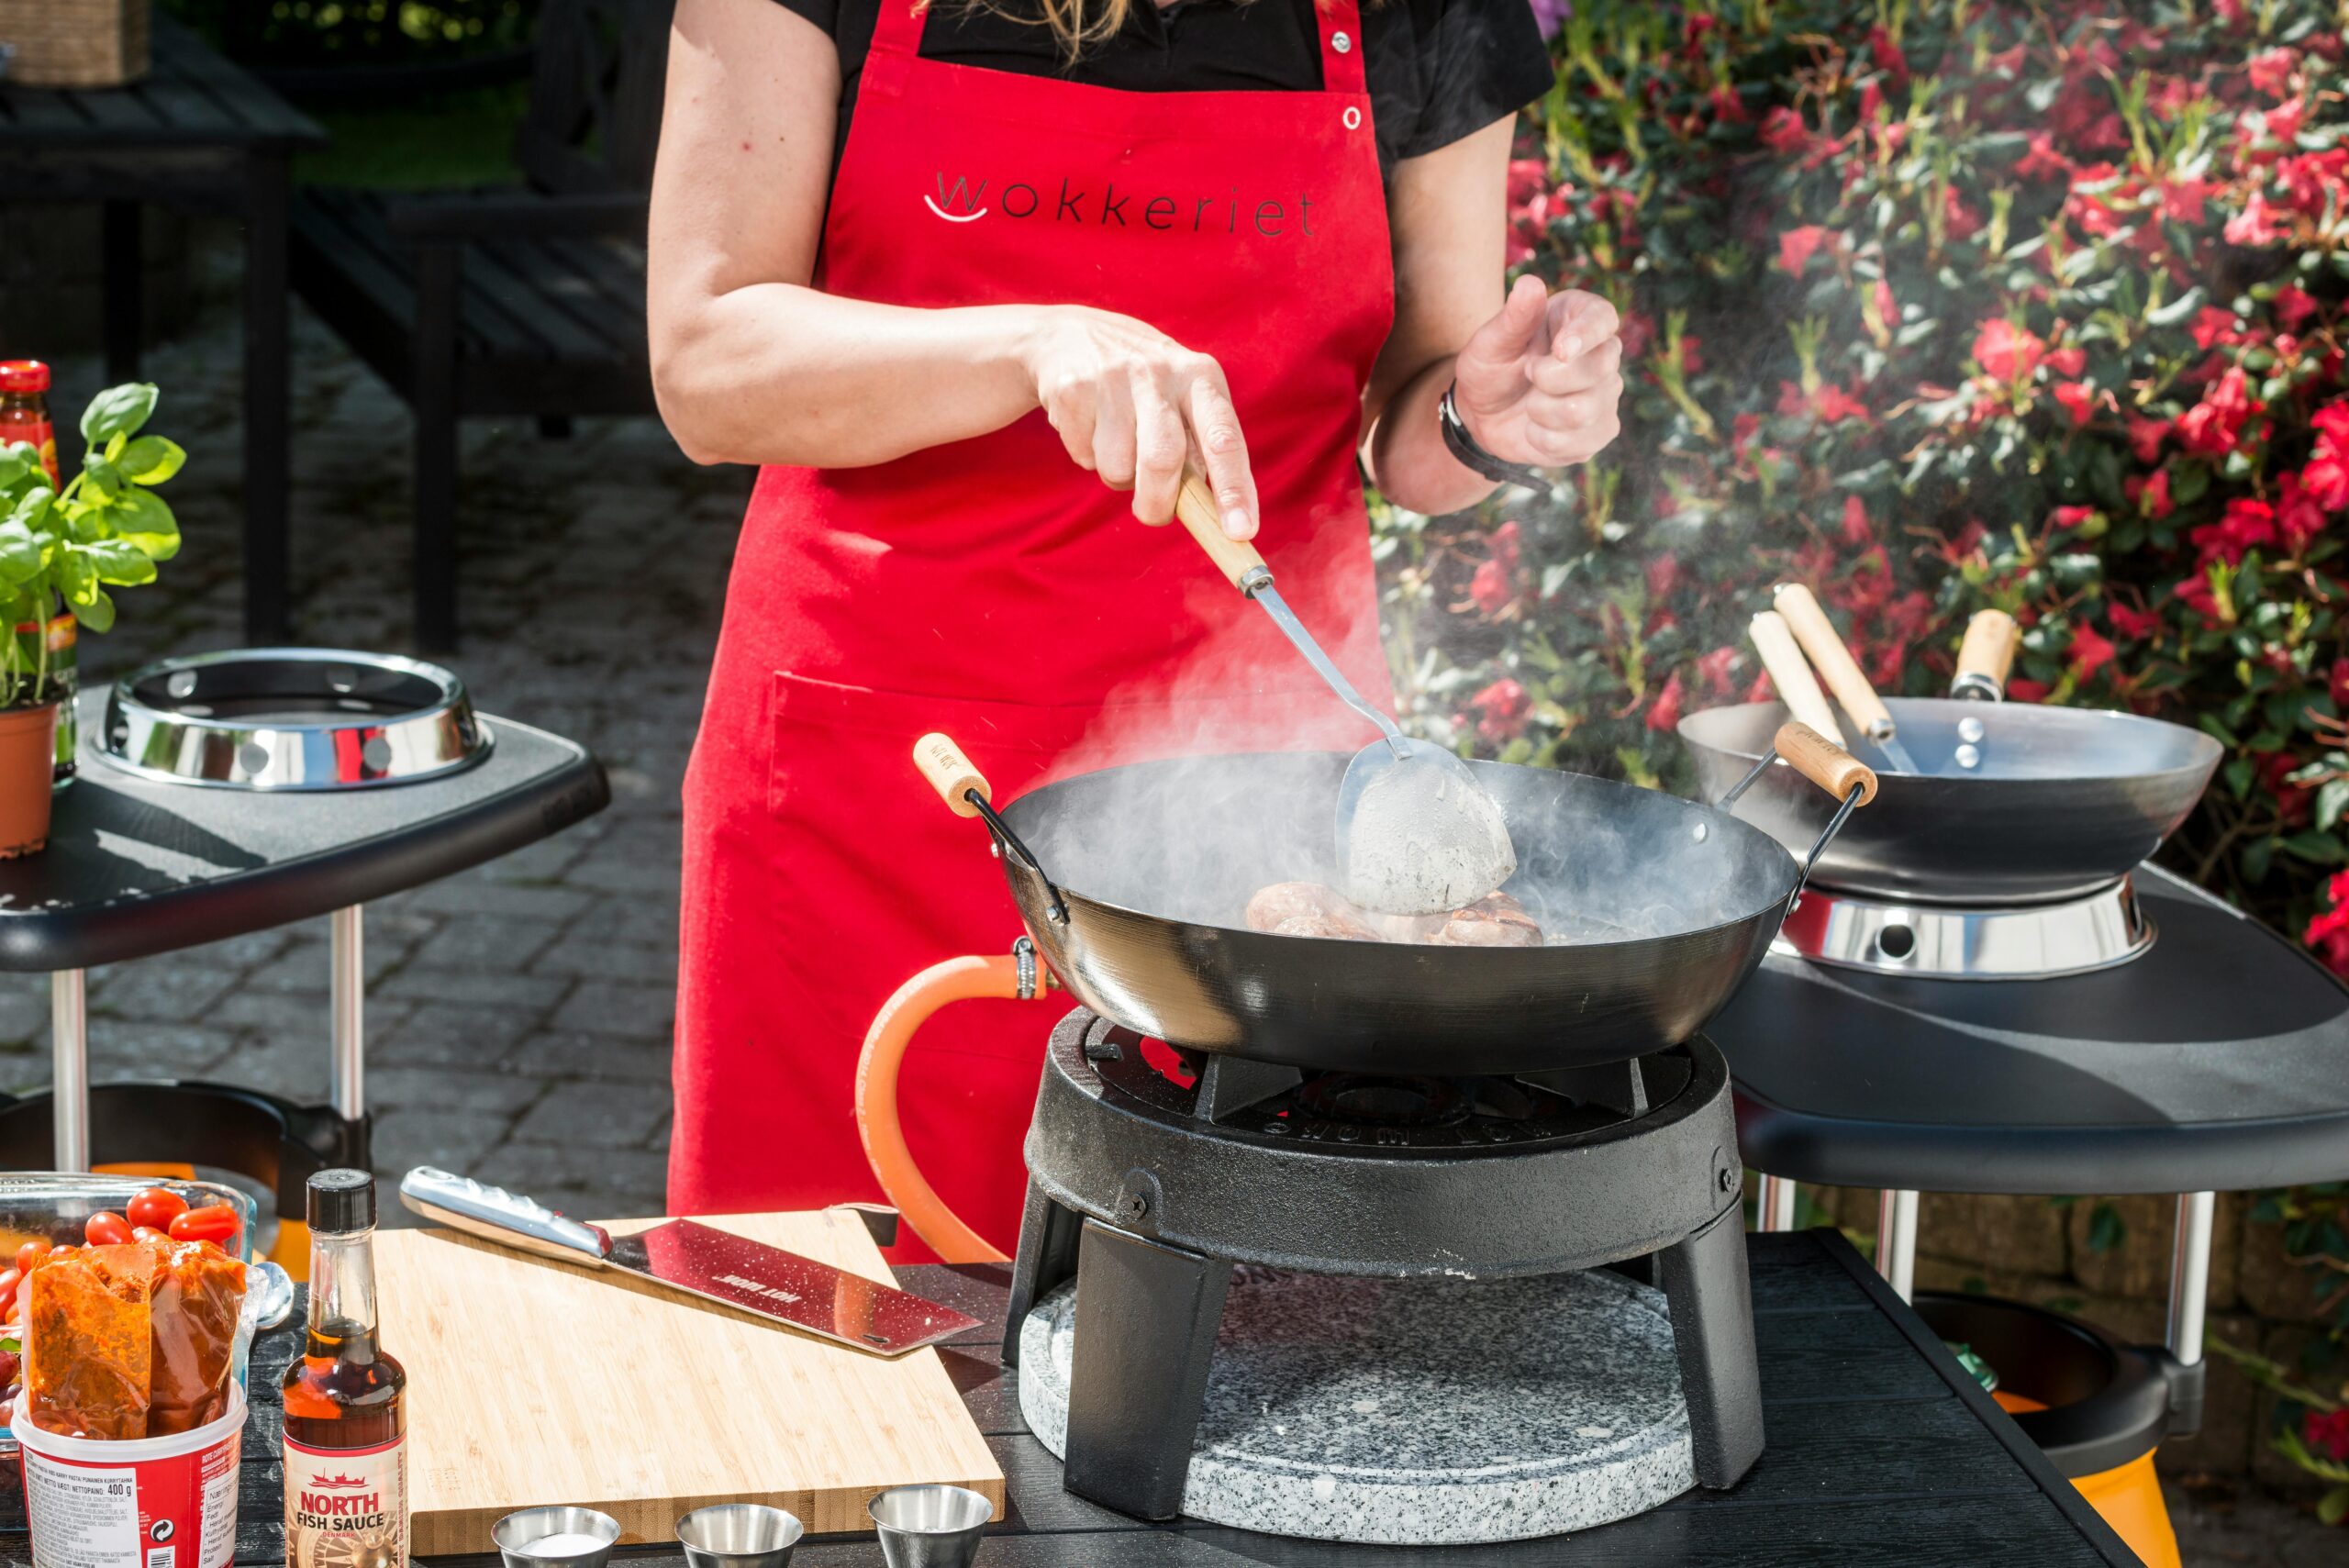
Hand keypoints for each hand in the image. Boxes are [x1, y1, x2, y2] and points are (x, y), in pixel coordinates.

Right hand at [1023, 305, 1258, 537]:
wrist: (1070, 337)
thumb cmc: (1143, 387)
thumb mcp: (1182, 400)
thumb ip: (1200, 451)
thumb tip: (1215, 519)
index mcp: (1201, 377)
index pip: (1225, 438)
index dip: (1234, 489)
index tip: (1240, 532)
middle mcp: (1160, 372)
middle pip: (1162, 460)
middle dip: (1157, 502)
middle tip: (1153, 513)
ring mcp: (1113, 377)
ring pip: (1117, 466)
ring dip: (1118, 477)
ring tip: (1117, 447)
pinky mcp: (1072, 389)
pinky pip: (1084, 455)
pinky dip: (1088, 458)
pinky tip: (1091, 428)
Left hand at [1451, 277, 1624, 469]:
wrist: (1485, 414)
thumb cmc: (1491, 367)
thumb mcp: (1490, 342)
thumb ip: (1513, 318)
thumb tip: (1530, 284)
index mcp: (1580, 317)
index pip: (1603, 319)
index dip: (1586, 335)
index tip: (1560, 350)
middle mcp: (1603, 353)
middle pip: (1600, 368)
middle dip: (1548, 378)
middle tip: (1527, 373)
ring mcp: (1606, 394)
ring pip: (1584, 410)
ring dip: (1541, 412)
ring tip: (1530, 403)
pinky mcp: (1600, 430)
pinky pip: (1578, 442)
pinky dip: (1544, 439)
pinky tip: (1535, 428)